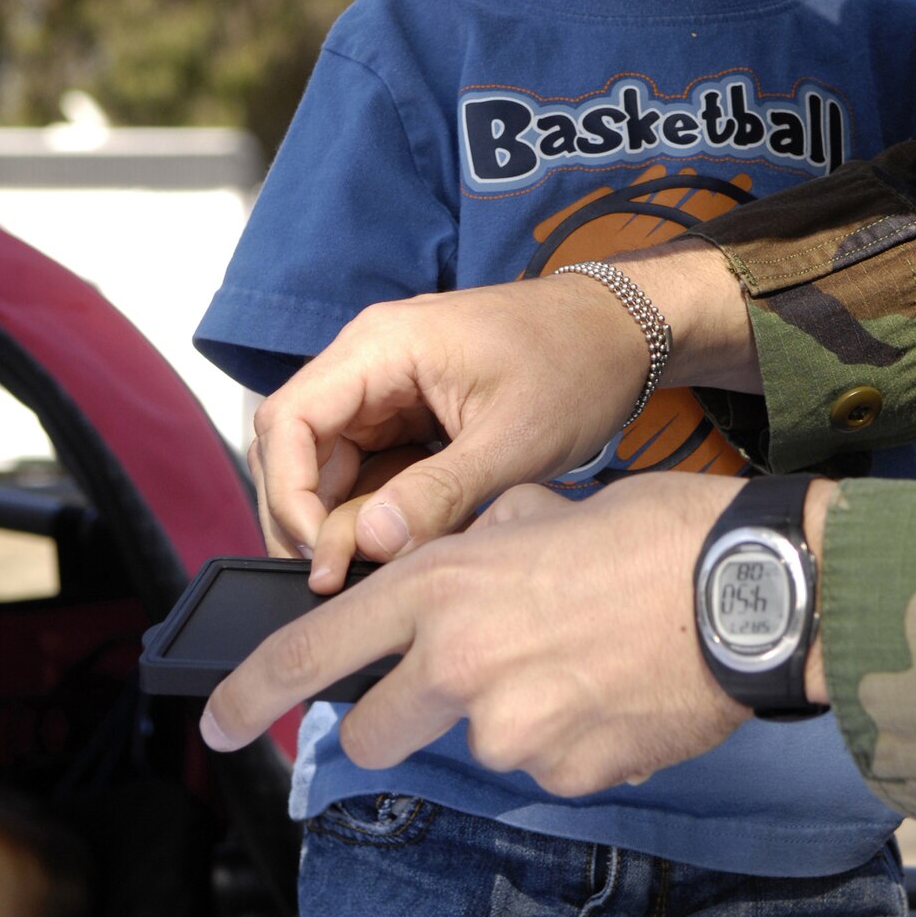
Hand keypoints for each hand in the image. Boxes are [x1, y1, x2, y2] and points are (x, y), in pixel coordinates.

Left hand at [202, 475, 765, 794]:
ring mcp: (513, 732)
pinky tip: (618, 693)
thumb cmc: (653, 533)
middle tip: (467, 678)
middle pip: (376, 732)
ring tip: (583, 662)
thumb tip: (448, 576)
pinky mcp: (568, 775)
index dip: (252, 692)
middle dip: (399, 717)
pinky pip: (547, 769)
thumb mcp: (541, 507)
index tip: (218, 722)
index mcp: (442, 588)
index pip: (316, 652)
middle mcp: (460, 667)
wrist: (753, 590)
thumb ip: (470, 546)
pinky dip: (571, 741)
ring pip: (478, 745)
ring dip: (511, 717)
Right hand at [248, 243, 757, 581]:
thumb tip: (369, 544)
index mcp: (380, 347)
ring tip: (368, 577)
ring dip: (341, 521)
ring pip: (332, 465)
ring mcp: (390, 388)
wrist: (627, 333)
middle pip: (299, 448)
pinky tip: (395, 553)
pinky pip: (372, 468)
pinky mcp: (412, 414)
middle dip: (308, 518)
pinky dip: (376, 511)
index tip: (318, 557)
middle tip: (335, 583)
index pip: (289, 421)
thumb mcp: (515, 439)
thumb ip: (439, 493)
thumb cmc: (577, 365)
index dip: (287, 495)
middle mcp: (371, 362)